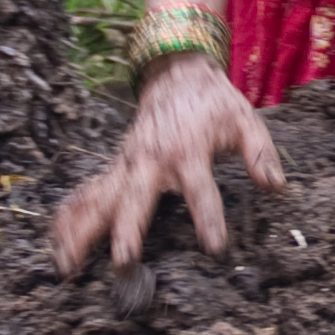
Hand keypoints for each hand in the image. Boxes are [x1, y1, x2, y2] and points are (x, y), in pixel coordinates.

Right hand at [54, 52, 288, 274]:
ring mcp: (129, 163)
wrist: (176, 72)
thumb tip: (277, 188)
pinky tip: (57, 243)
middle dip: (128, 229)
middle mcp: (152, 159)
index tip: (214, 247)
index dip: (209, 218)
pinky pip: (90, 193)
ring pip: (102, 199)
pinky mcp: (117, 167)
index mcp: (188, 150)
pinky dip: (72, 216)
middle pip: (137, 197)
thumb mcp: (246, 120)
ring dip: (84, 230)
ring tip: (68, 263)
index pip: (201, 189)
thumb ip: (261, 154)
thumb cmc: (213, 102)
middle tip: (123, 260)